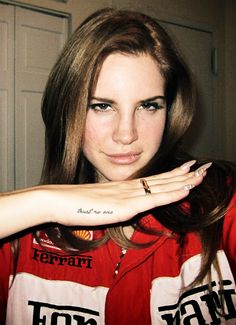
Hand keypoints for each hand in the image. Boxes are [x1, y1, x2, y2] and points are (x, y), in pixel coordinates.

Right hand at [46, 161, 210, 226]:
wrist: (58, 201)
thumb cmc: (75, 204)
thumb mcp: (100, 205)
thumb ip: (115, 206)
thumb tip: (124, 210)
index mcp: (124, 188)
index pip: (154, 180)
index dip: (173, 175)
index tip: (188, 169)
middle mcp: (129, 188)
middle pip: (162, 180)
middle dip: (185, 175)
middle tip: (204, 167)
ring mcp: (127, 196)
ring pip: (162, 187)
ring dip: (184, 182)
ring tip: (202, 175)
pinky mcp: (124, 206)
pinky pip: (152, 200)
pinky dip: (170, 195)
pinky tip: (184, 190)